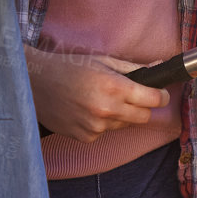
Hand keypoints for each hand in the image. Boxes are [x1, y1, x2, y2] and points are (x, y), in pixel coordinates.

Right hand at [24, 43, 168, 142]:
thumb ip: (134, 68)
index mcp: (115, 87)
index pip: (154, 100)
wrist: (35, 83)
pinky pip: (105, 133)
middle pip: (144, 117)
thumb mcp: (103, 60)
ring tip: (101, 100)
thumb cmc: (70, 67)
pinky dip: (102, 124)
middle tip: (132, 96)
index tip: (160, 94)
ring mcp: (95, 126)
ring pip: (124, 126)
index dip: (161, 96)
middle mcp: (107, 110)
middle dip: (144, 107)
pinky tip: (87, 111)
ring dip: (121, 115)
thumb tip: (159, 67)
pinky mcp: (84, 137)